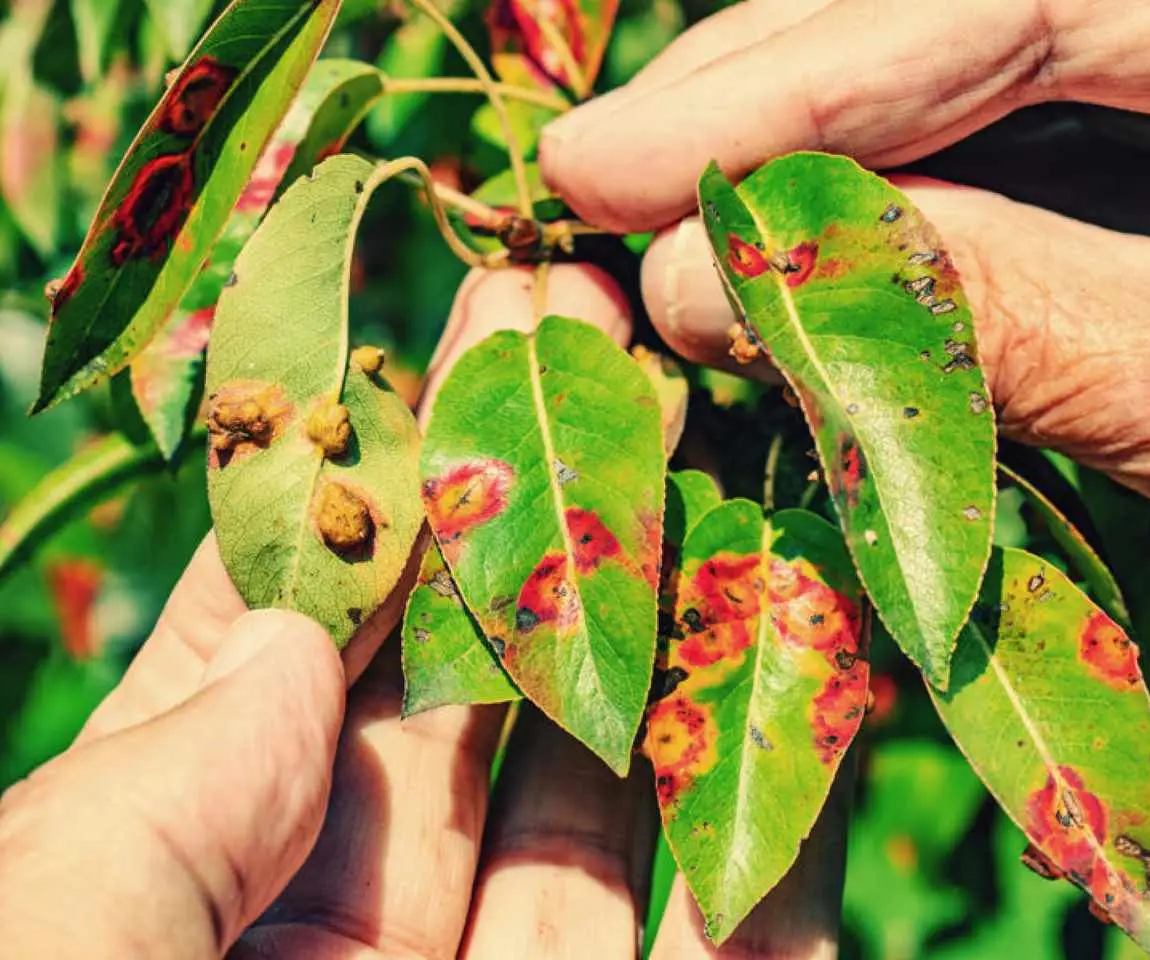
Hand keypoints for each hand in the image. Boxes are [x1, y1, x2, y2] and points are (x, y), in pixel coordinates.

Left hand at [0, 265, 846, 958]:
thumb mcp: (57, 956)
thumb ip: (142, 816)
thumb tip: (282, 629)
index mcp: (191, 917)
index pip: (275, 677)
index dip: (356, 508)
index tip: (426, 356)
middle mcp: (366, 950)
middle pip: (472, 700)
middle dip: (534, 508)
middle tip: (586, 331)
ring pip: (626, 790)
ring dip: (683, 615)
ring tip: (719, 436)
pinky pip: (758, 935)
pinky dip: (801, 798)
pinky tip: (828, 649)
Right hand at [540, 0, 1149, 581]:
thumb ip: (975, 316)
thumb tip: (706, 278)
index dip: (794, 82)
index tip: (611, 168)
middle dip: (780, 92)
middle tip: (606, 182)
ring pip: (987, 54)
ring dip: (822, 144)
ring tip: (677, 217)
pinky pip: (1037, 121)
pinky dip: (908, 190)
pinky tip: (808, 244)